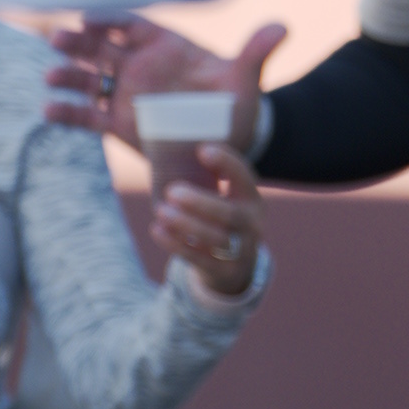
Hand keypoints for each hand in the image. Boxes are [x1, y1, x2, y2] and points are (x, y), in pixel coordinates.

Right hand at [48, 14, 284, 158]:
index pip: (132, 25)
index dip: (110, 20)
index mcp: (165, 45)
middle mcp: (139, 64)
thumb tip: (283, 26)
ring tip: (50, 77)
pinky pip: (89, 115)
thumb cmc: (234, 104)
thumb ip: (256, 52)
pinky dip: (69, 112)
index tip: (90, 18)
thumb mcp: (246, 79)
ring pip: (90, 78)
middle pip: (102, 47)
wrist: (225, 140)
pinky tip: (48, 111)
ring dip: (69, 75)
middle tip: (57, 38)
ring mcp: (126, 92)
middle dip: (79, 42)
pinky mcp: (119, 122)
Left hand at [151, 140, 263, 300]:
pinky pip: (201, 259)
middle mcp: (251, 224)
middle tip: (171, 190)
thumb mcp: (224, 196)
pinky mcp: (223, 271)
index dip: (227, 163)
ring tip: (161, 211)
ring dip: (186, 225)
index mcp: (252, 198)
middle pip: (231, 214)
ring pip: (217, 239)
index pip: (245, 177)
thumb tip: (169, 137)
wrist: (235, 268)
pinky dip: (177, 244)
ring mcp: (241, 250)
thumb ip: (207, 175)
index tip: (202, 148)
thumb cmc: (219, 219)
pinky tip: (157, 230)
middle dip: (201, 202)